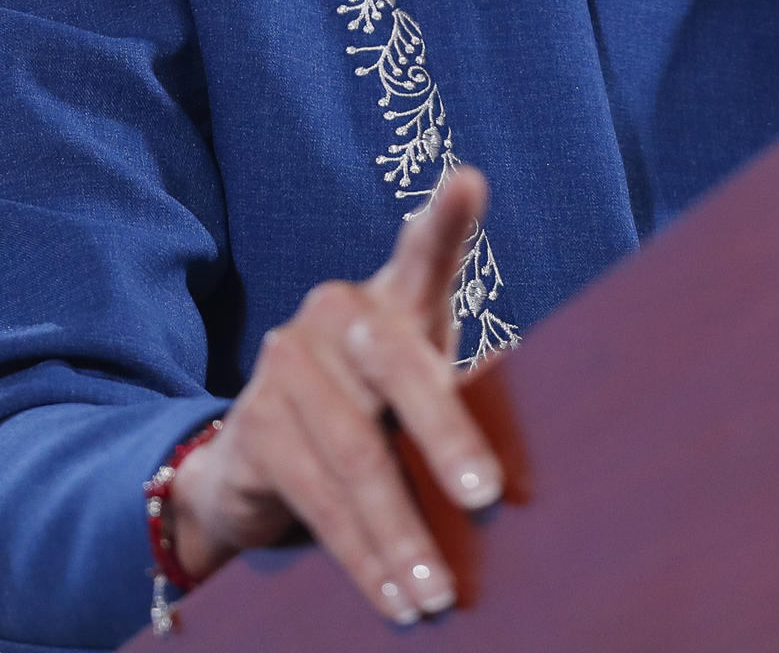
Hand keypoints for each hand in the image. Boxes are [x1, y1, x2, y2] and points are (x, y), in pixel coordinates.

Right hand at [169, 166, 501, 624]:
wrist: (260, 465)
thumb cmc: (375, 420)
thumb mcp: (419, 400)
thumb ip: (460, 404)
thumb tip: (526, 474)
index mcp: (394, 298)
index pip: (424, 254)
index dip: (445, 220)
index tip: (469, 182)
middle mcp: (338, 312)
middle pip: (400, 371)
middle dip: (448, 441)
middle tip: (490, 500)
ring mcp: (289, 361)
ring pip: (357, 452)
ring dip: (403, 533)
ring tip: (440, 596)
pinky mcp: (253, 422)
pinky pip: (317, 496)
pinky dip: (363, 557)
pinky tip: (393, 595)